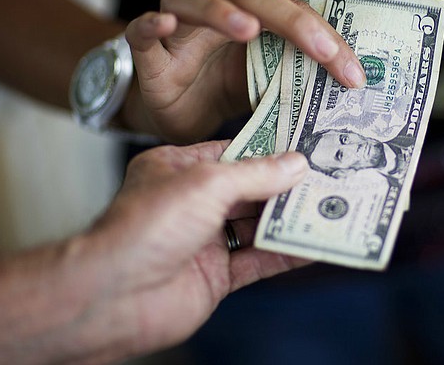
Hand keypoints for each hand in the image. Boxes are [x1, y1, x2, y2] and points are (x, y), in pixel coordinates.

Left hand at [82, 141, 309, 357]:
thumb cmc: (146, 226)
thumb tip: (296, 164)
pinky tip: (313, 244)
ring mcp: (203, 241)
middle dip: (285, 186)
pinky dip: (285, 253)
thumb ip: (255, 174)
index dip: (269, 150)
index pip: (232, 153)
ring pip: (256, 226)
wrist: (114, 296)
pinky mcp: (214, 276)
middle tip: (327, 177)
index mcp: (178, 169)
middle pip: (249, 190)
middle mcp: (191, 203)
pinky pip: (257, 261)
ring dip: (290, 219)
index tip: (306, 146)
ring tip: (329, 207)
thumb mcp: (206, 183)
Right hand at [120, 0, 365, 142]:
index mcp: (255, 15)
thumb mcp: (265, 86)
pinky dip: (151, 24)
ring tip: (248, 30)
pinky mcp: (149, 51)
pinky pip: (142, 30)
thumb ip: (293, 79)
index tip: (354, 75)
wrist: (176, 111)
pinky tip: (164, 25)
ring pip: (193, 0)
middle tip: (323, 51)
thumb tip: (346, 93)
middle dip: (293, 21)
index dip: (328, 41)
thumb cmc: (224, 90)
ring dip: (221, 11)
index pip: (295, 14)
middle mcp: (219, 10)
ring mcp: (181, 27)